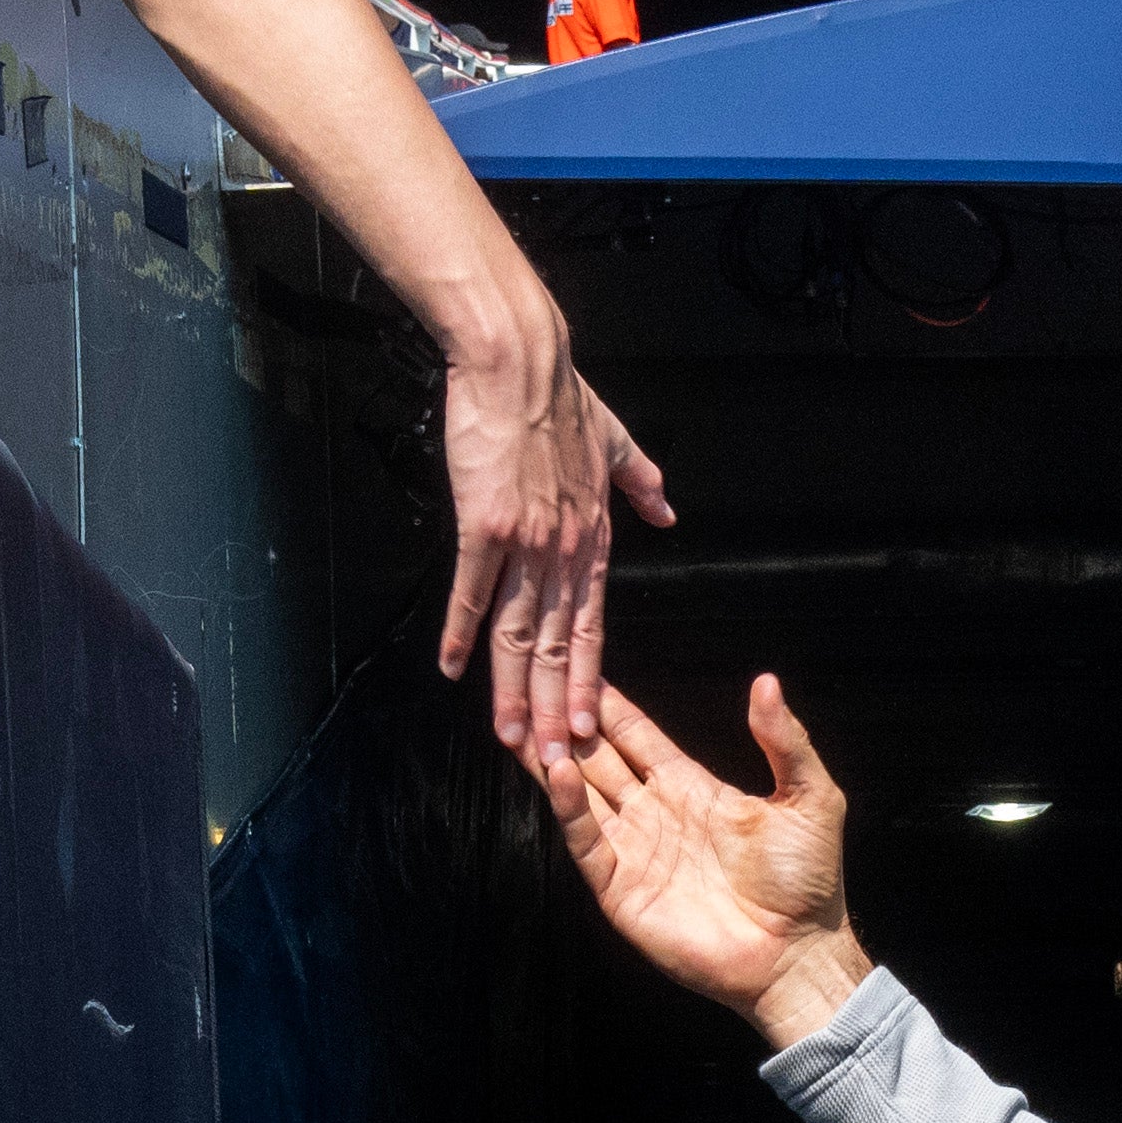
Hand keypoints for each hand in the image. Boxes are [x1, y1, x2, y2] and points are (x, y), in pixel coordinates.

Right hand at [430, 288, 678, 756]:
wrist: (520, 360)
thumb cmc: (560, 396)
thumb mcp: (616, 441)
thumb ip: (641, 480)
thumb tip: (667, 506)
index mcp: (593, 538)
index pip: (592, 625)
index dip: (588, 678)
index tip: (589, 724)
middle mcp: (566, 550)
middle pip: (556, 645)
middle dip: (554, 708)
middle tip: (552, 762)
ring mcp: (527, 541)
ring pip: (520, 631)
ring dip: (513, 690)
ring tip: (510, 738)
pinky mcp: (486, 524)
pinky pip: (475, 589)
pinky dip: (464, 632)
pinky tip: (455, 670)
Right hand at [537, 678, 874, 1042]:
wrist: (797, 955)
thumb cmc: (808, 883)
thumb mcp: (810, 798)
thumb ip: (785, 740)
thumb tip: (767, 682)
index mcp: (694, 790)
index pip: (639, 738)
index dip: (611, 706)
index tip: (581, 668)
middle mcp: (656, 815)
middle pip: (599, 760)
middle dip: (566, 726)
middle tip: (533, 684)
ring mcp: (635, 852)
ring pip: (581, 795)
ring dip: (553, 760)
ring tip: (524, 722)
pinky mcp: (621, 889)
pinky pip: (587, 841)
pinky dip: (569, 808)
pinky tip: (557, 773)